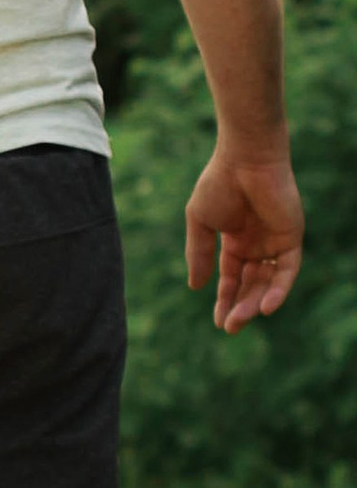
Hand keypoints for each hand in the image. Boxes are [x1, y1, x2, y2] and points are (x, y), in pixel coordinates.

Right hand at [186, 148, 303, 331]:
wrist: (244, 160)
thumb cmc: (218, 184)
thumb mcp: (200, 223)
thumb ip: (199, 254)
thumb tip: (195, 287)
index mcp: (235, 242)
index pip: (232, 278)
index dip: (224, 299)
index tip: (218, 321)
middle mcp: (257, 245)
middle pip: (251, 285)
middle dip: (240, 306)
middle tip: (229, 327)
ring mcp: (275, 242)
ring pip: (268, 282)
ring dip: (256, 303)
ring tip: (240, 320)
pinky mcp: (291, 238)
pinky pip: (287, 271)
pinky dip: (278, 290)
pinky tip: (266, 307)